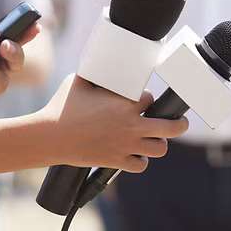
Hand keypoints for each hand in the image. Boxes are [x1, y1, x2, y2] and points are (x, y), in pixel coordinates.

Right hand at [43, 75, 188, 171]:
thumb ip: (91, 74)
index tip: (142, 100)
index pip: (150, 99)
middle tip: (181, 122)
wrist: (50, 136)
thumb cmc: (61, 107)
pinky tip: (136, 156)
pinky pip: (141, 165)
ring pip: (160, 149)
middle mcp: (131, 125)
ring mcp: (126, 146)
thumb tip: (93, 64)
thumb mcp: (77, 81)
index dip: (147, 99)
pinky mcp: (117, 161)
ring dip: (159, 144)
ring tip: (155, 140)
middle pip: (171, 127)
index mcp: (125, 104)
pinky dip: (140, 161)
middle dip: (180, 124)